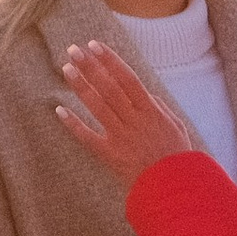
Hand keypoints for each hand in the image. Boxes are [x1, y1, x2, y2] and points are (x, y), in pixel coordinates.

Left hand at [55, 40, 198, 184]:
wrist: (175, 190)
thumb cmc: (177, 158)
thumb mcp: (176, 126)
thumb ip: (158, 106)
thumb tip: (142, 91)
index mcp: (151, 111)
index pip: (127, 78)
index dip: (109, 60)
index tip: (94, 45)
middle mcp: (134, 121)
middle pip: (108, 87)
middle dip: (90, 66)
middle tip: (73, 49)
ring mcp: (121, 138)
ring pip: (97, 106)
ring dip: (80, 86)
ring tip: (66, 68)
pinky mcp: (110, 156)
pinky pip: (87, 137)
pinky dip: (73, 123)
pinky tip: (59, 109)